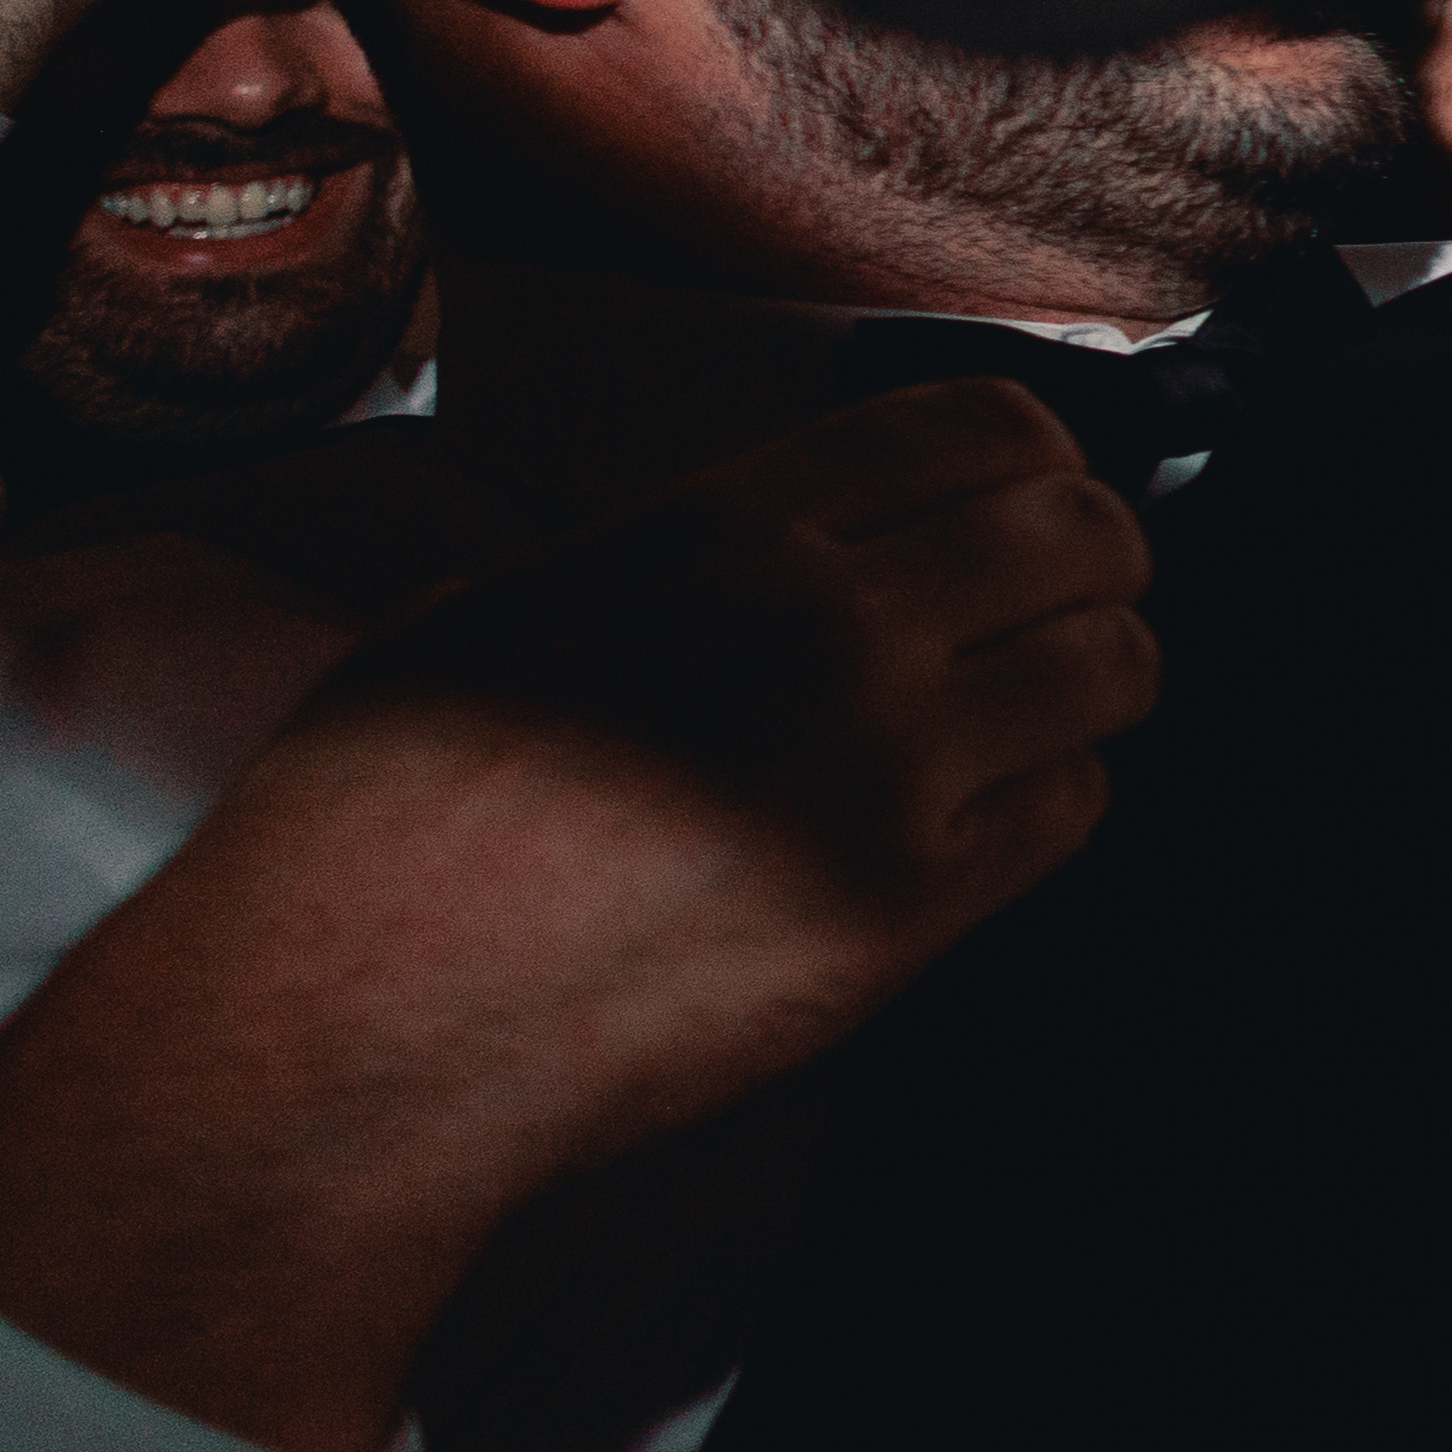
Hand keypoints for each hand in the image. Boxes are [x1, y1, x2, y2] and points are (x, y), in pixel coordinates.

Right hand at [0, 380, 1157, 1451]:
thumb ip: (640, 563)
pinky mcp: (905, 908)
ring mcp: (878, 766)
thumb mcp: (484, 616)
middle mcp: (822, 622)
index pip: (977, 424)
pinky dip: (1055, 803)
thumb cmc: (368, 829)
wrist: (338, 1027)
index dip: (1037, 455)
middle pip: (1083, 532)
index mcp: (717, 531)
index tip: (1038, 491)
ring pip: (1113, 665)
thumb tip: (734, 546)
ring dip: (1098, 680)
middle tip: (1072, 602)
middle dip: (1101, 559)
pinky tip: (992, 822)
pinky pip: (1074, 810)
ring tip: (1046, 711)